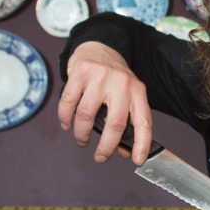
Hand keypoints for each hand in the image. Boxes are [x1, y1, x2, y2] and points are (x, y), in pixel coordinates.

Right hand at [57, 42, 151, 164]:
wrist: (99, 48)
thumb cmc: (114, 80)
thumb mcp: (128, 97)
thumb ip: (127, 122)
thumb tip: (123, 152)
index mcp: (137, 92)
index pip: (144, 122)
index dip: (142, 144)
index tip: (137, 160)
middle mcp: (121, 84)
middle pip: (115, 124)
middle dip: (106, 147)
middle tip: (100, 157)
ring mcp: (100, 77)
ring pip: (87, 115)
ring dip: (81, 134)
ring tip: (82, 140)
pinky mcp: (80, 73)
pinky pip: (68, 103)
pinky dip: (65, 118)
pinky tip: (67, 124)